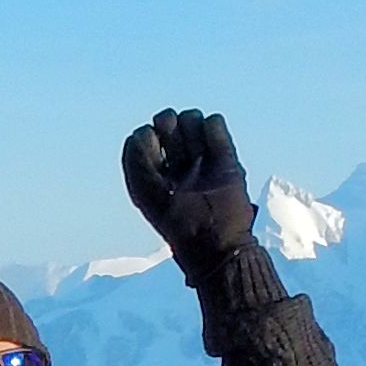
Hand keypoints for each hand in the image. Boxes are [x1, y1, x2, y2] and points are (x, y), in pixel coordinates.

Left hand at [122, 107, 256, 276]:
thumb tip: (142, 131)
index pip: (143, 136)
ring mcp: (201, 160)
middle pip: (167, 121)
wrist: (219, 247)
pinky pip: (214, 123)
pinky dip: (212, 128)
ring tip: (197, 155)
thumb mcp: (148, 195)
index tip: (153, 156)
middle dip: (168, 128)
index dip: (146, 139)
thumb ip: (139, 161)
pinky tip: (214, 149)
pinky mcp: (226, 159)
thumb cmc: (179, 226)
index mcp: (153, 175)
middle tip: (175, 152)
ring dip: (191, 128)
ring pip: (191, 118)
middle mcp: (176, 164)